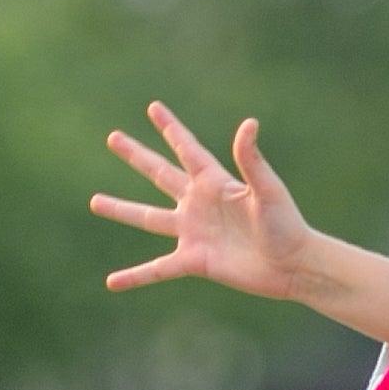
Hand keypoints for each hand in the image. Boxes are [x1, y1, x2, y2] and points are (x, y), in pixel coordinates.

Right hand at [92, 103, 311, 298]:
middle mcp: (198, 204)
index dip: (171, 128)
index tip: (153, 107)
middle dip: (137, 155)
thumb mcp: (267, 190)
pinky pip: (158, 270)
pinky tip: (112, 282)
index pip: (187, 148)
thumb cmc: (287, 225)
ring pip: (148, 218)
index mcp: (214, 181)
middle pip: (159, 174)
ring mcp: (194, 232)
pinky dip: (136, 276)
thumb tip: (249, 124)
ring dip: (121, 210)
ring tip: (94, 202)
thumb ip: (251, 159)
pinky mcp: (195, 261)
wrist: (294, 266)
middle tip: (113, 138)